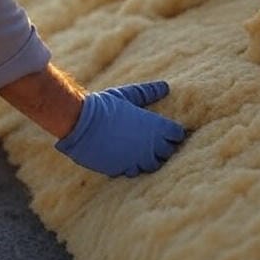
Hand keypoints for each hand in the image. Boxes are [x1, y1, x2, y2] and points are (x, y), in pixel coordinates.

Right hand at [55, 81, 186, 177]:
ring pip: (153, 166)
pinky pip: (134, 173)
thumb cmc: (106, 106)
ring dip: (149, 160)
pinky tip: (125, 158)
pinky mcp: (122, 170)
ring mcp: (137, 160)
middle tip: (156, 141)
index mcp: (155, 126)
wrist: (82, 123)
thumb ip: (148, 93)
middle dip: (165, 147)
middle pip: (169, 152)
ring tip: (141, 152)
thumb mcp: (128, 95)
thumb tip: (165, 86)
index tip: (168, 130)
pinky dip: (132, 167)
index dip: (174, 132)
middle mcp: (150, 146)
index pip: (177, 135)